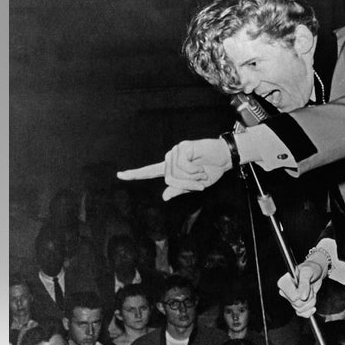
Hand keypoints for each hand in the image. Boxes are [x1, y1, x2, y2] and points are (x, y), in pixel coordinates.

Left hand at [116, 138, 231, 200]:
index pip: (150, 172)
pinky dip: (194, 170)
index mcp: (171, 168)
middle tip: (200, 182)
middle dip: (186, 184)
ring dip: (192, 177)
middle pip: (168, 179)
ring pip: (175, 173)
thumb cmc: (211, 171)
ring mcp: (175, 151)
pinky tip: (200, 164)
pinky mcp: (182, 147)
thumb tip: (164, 197)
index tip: (120, 175)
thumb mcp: (195, 186)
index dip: (135, 174)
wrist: (224, 160)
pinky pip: (182, 165)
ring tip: (201, 172)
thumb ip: (179, 190)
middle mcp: (170, 159)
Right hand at [276, 260, 324, 317]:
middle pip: (297, 304)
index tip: (307, 287)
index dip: (302, 294)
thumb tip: (302, 296)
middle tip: (311, 288)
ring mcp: (291, 299)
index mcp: (284, 283)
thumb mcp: (307, 272)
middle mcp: (286, 292)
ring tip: (311, 292)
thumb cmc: (310, 269)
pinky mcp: (297, 304)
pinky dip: (308, 311)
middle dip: (309, 297)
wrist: (316, 272)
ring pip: (300, 309)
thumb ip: (304, 283)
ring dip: (311, 302)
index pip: (293, 297)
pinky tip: (312, 307)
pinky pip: (301, 314)